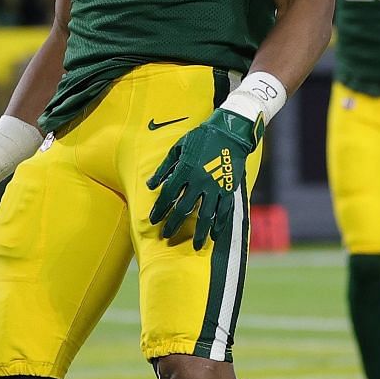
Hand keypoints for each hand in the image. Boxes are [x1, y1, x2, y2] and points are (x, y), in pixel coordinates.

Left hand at [146, 109, 256, 249]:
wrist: (230, 133)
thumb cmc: (200, 138)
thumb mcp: (178, 148)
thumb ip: (164, 168)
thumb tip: (150, 185)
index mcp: (185, 170)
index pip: (168, 195)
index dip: (159, 209)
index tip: (153, 220)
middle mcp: (200, 181)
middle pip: (184, 208)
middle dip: (173, 224)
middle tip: (166, 235)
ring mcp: (216, 186)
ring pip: (206, 215)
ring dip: (200, 232)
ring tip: (194, 245)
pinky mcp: (229, 188)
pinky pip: (224, 211)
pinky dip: (220, 224)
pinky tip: (215, 235)